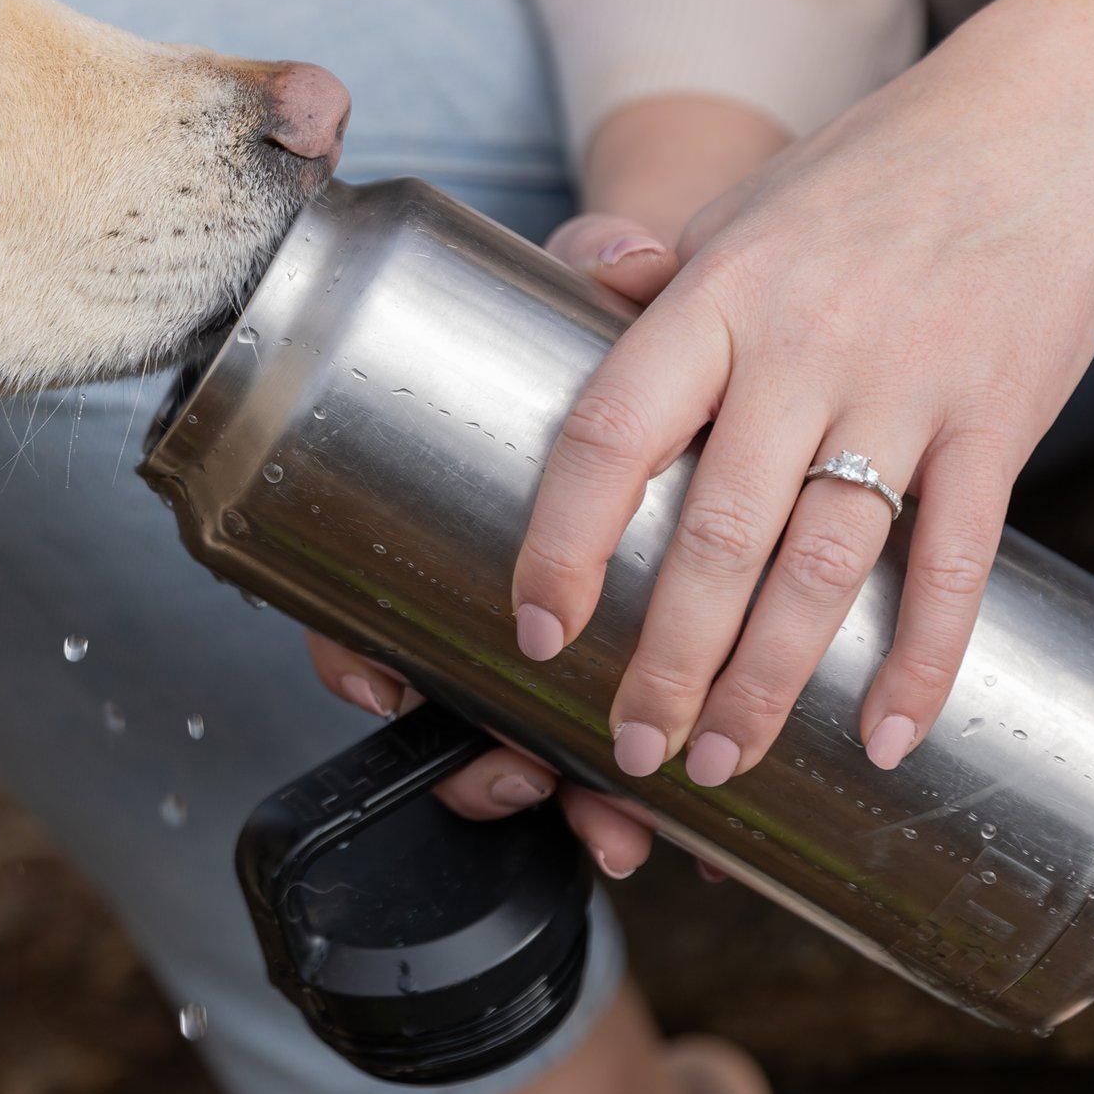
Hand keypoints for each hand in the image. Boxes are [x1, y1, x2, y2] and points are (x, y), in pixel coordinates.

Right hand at [302, 207, 702, 880]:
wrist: (740, 346)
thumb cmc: (657, 324)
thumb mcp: (629, 285)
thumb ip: (617, 266)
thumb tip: (621, 257)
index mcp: (454, 499)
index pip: (356, 588)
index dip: (353, 652)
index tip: (384, 683)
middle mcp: (489, 582)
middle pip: (446, 695)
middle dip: (482, 758)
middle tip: (519, 779)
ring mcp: (557, 638)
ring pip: (525, 746)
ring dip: (560, 805)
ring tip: (611, 830)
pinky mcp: (630, 666)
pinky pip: (601, 757)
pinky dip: (623, 806)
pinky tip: (655, 836)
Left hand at [507, 0, 1093, 790]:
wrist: (1041, 121)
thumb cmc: (863, 174)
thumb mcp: (737, 207)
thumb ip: (652, 274)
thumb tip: (570, 283)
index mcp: (716, 297)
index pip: (611, 433)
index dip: (563, 541)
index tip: (538, 630)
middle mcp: (803, 349)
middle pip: (718, 533)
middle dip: (666, 660)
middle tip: (630, 751)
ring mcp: (905, 389)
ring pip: (825, 564)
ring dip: (769, 680)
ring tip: (724, 760)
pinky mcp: (998, 422)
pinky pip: (957, 562)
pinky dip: (922, 658)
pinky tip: (881, 736)